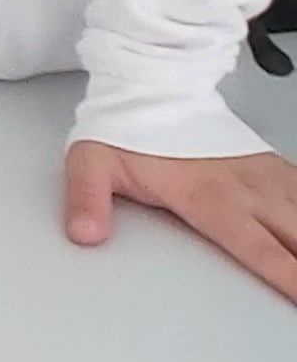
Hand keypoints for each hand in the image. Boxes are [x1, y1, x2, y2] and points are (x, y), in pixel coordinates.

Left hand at [67, 140, 296, 303]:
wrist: (152, 83)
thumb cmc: (127, 127)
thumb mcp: (91, 161)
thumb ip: (87, 198)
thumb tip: (84, 235)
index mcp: (209, 197)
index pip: (260, 248)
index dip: (290, 277)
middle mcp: (247, 190)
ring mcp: (265, 177)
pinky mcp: (273, 167)